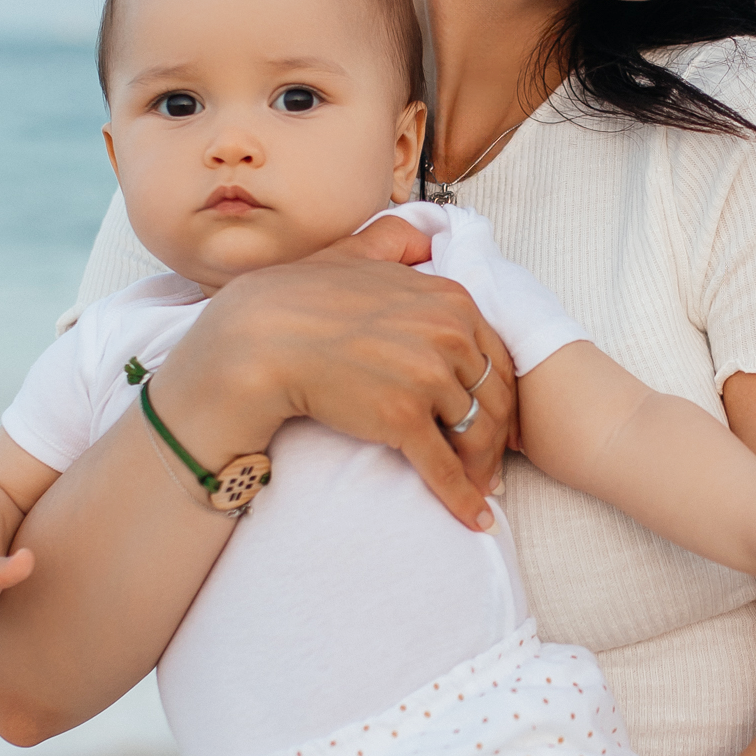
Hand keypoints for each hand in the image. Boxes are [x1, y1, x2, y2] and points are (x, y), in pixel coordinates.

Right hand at [158, 231, 517, 535]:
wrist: (259, 339)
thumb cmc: (298, 299)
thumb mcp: (353, 255)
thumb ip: (393, 243)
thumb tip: (420, 237)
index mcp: (449, 299)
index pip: (496, 356)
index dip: (497, 393)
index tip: (494, 419)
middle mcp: (449, 334)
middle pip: (493, 398)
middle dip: (496, 437)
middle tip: (492, 466)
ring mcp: (428, 377)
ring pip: (476, 435)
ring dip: (481, 470)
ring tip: (480, 490)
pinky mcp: (404, 419)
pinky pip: (445, 467)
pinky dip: (463, 498)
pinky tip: (475, 519)